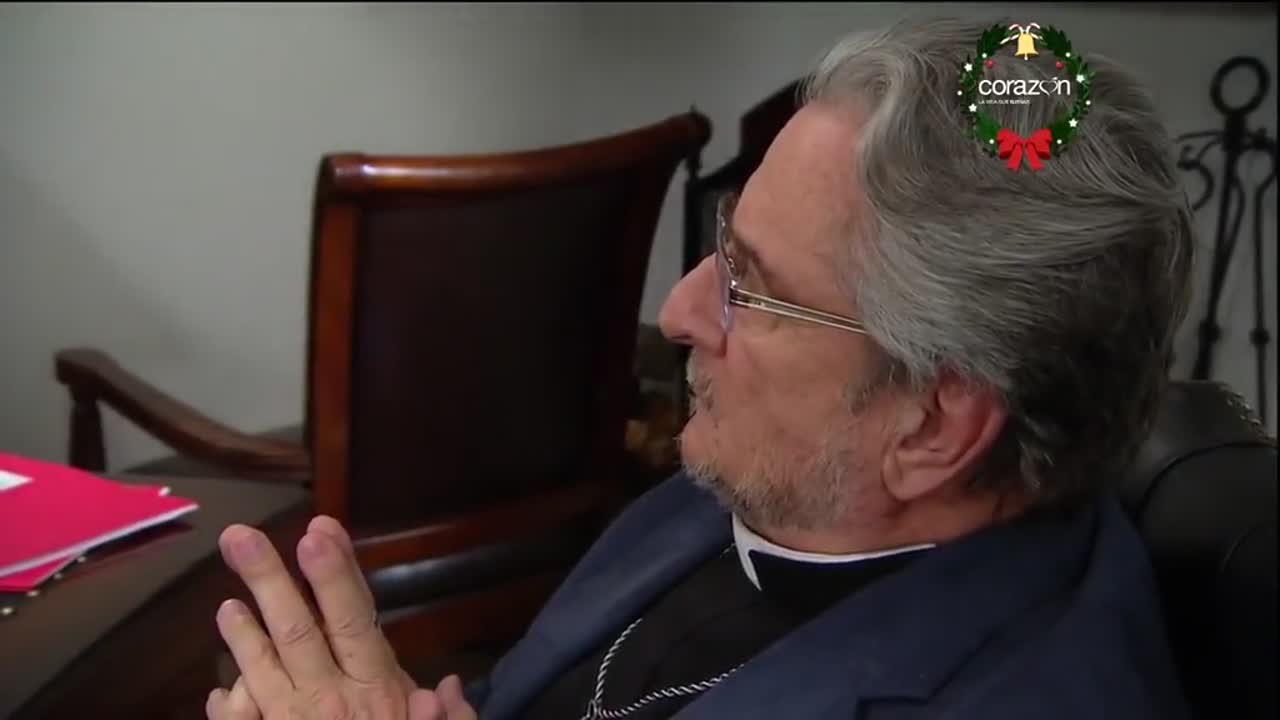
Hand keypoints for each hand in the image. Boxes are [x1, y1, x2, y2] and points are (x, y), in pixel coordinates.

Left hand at [205, 515, 475, 718]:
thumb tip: (443, 686)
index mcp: (375, 694)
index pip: (355, 619)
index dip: (336, 573)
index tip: (320, 529)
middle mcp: (328, 704)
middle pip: (297, 629)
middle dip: (268, 579)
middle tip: (237, 536)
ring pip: (260, 671)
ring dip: (241, 634)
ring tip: (225, 602)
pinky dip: (228, 707)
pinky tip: (220, 690)